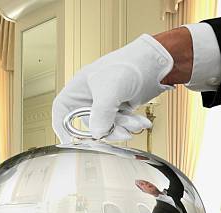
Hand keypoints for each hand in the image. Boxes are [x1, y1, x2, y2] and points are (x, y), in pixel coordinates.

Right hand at [52, 34, 174, 141]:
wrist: (159, 62)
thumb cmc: (131, 64)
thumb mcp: (110, 89)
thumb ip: (101, 115)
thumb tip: (97, 134)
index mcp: (79, 87)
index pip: (62, 109)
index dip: (62, 126)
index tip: (69, 141)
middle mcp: (90, 95)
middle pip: (89, 123)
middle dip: (106, 130)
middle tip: (120, 132)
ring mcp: (106, 102)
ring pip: (107, 125)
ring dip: (123, 127)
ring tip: (136, 123)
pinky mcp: (120, 106)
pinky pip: (120, 123)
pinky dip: (131, 124)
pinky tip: (141, 121)